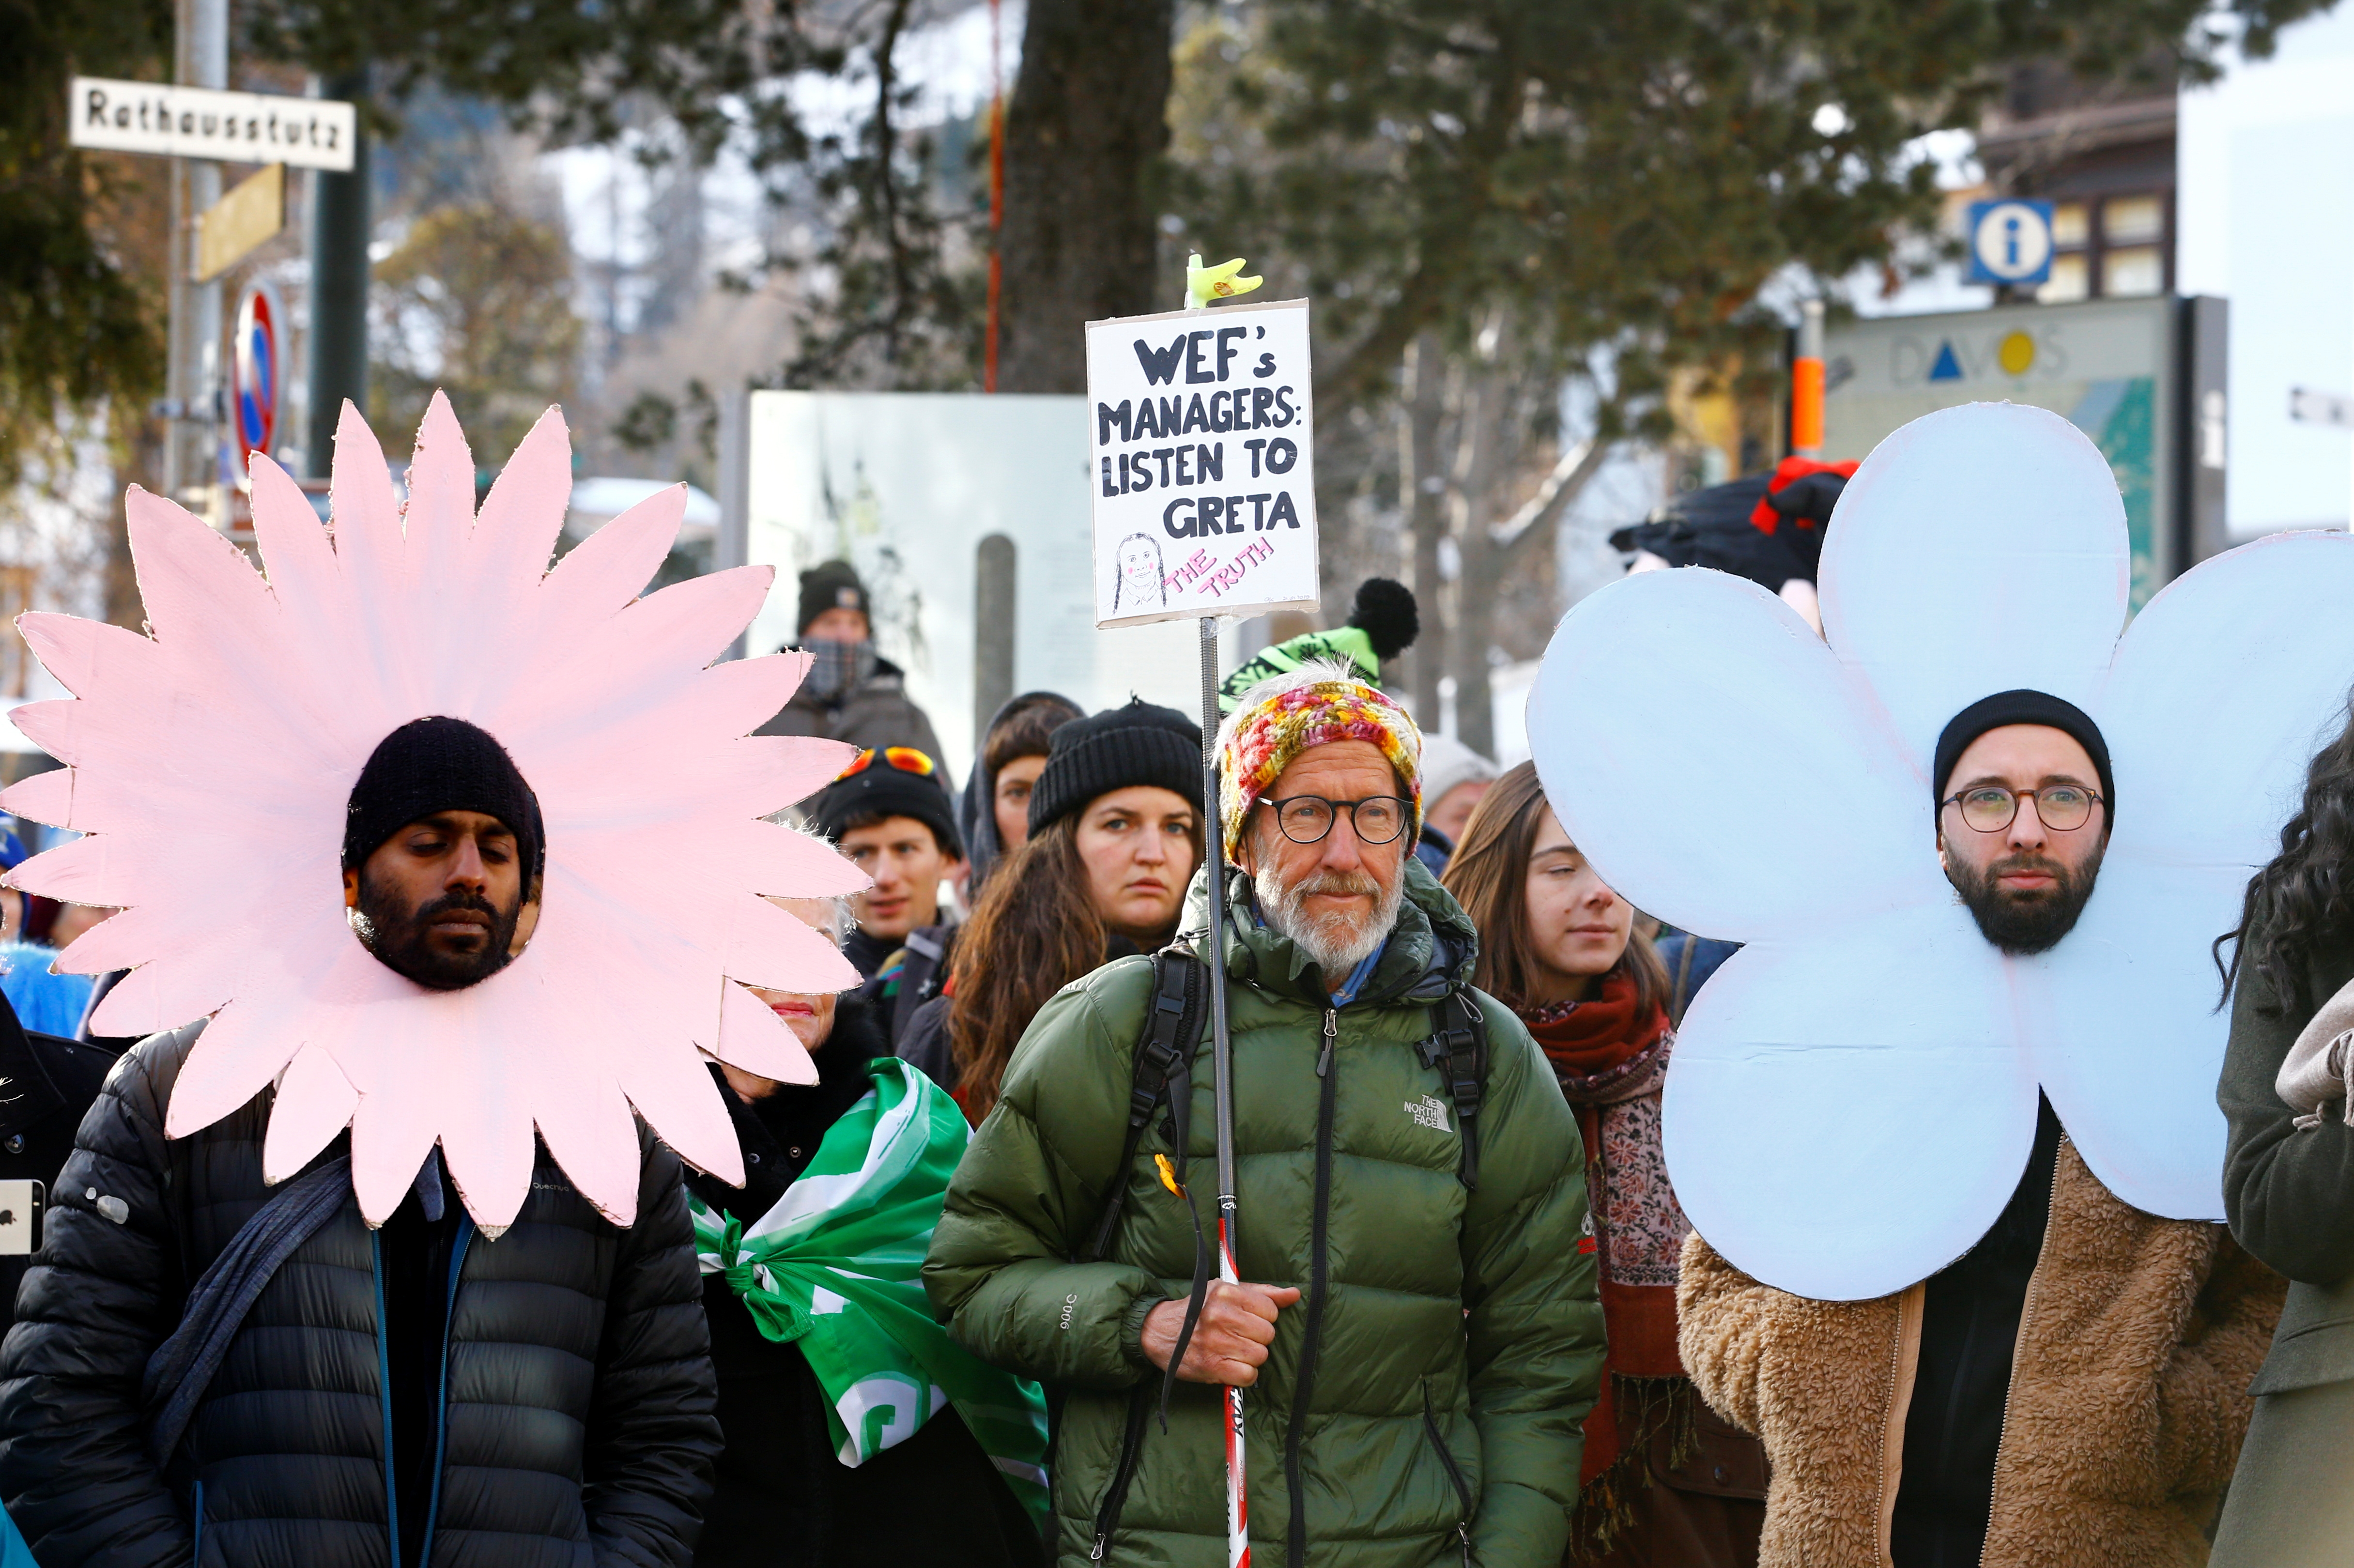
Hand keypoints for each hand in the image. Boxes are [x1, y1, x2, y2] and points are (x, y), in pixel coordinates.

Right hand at [1141, 1281, 1300, 1385]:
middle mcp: (1221, 1315)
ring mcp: (1216, 1342)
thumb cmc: (1197, 1309)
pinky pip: (1248, 1375)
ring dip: (1251, 1357)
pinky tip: (1232, 1366)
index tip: (1248, 1320)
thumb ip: (1262, 1293)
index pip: (1270, 1309)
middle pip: (1267, 1333)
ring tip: (1234, 1351)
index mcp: (1227, 1292)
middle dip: (1257, 1338)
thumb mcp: (1226, 1291)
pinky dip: (1244, 1374)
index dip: (1263, 1318)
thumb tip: (1294, 1294)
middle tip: (1240, 1337)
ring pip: (1260, 1355)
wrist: (1158, 1331)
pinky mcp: (1211, 1366)